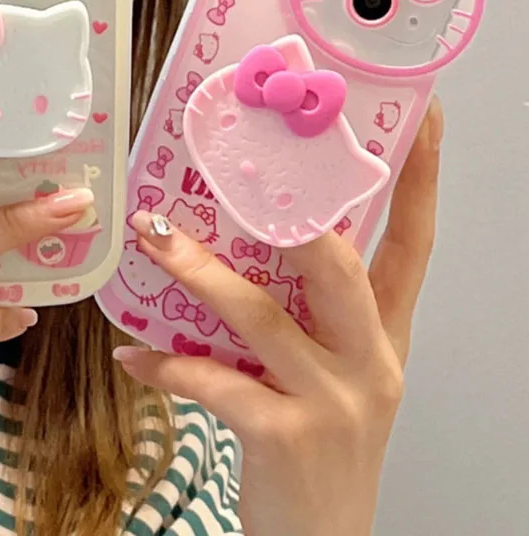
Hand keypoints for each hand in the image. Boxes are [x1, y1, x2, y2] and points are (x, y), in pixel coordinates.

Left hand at [115, 100, 443, 535]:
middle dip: (289, 211)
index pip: (414, 243)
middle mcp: (369, 359)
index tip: (426, 118)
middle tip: (242, 164)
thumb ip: (308, 313)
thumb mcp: (334, 372)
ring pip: (259, 314)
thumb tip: (246, 247)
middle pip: (338, 263)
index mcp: (383, 334)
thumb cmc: (322, 443)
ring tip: (154, 238)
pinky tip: (134, 354)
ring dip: (198, 272)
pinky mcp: (285, 436)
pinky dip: (168, 365)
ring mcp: (332, 398)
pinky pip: (215, 383)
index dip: (421, 179)